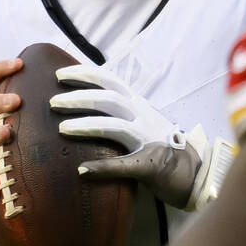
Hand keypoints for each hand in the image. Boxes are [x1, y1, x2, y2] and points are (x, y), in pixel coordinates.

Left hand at [50, 65, 234, 208]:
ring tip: (62, 129)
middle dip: (79, 98)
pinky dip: (103, 167)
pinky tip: (83, 170)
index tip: (59, 74)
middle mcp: (144, 117)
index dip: (85, 74)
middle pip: (109, 100)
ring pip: (115, 127)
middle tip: (52, 102)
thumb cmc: (160, 145)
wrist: (193, 172)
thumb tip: (85, 100)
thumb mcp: (142, 118)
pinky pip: (124, 165)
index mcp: (139, 104)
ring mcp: (149, 140)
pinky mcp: (151, 165)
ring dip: (87, 126)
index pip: (110, 80)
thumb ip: (120, 109)